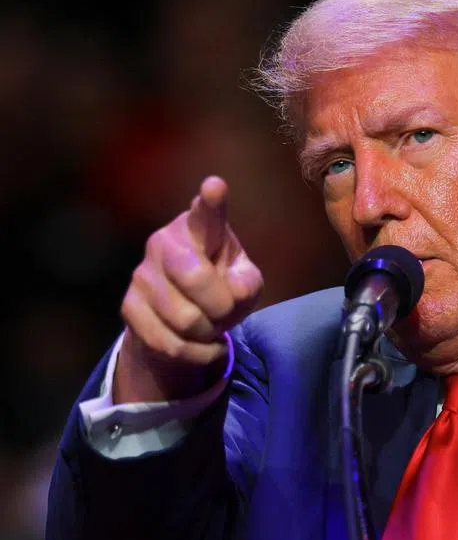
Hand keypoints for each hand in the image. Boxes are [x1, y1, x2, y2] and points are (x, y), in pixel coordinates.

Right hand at [114, 176, 263, 402]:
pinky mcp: (128, 306)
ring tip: (211, 325)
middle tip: (225, 310)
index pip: (207, 215)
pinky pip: (170, 344)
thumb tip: (233, 292)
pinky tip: (203, 345)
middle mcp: (165, 242)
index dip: (211, 202)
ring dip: (209, 332)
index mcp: (200, 228)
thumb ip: (247, 283)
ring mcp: (142, 274)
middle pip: (196, 278)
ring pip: (185, 319)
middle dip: (222, 305)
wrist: (186, 319)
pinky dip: (197, 353)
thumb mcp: (246, 282)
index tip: (215, 186)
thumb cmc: (223, 287)